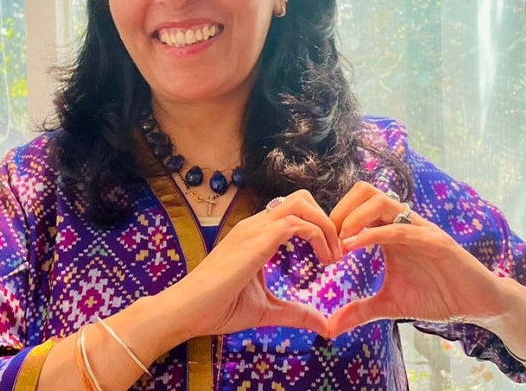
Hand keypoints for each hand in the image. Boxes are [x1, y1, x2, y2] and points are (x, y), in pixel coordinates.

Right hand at [162, 190, 341, 339]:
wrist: (187, 311)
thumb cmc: (219, 308)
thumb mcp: (267, 310)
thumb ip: (296, 313)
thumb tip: (325, 326)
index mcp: (256, 234)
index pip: (294, 211)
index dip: (319, 227)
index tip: (332, 255)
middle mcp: (255, 225)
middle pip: (302, 198)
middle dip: (327, 220)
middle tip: (338, 251)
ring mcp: (254, 229)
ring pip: (301, 204)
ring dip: (326, 226)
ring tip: (334, 257)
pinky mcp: (255, 241)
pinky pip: (295, 224)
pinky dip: (318, 236)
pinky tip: (324, 261)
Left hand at [327, 182, 507, 337]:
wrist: (477, 304)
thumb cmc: (436, 296)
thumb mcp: (390, 304)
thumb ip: (360, 311)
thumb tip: (330, 328)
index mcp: (389, 230)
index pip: (356, 205)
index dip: (335, 219)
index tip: (322, 244)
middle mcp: (403, 222)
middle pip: (365, 191)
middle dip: (341, 210)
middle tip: (328, 238)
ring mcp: (419, 228)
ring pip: (381, 201)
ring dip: (354, 217)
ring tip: (340, 242)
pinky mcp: (436, 241)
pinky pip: (402, 228)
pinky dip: (375, 234)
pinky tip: (355, 246)